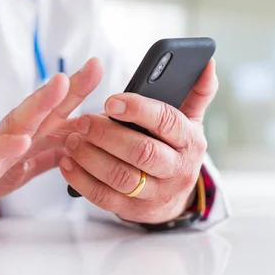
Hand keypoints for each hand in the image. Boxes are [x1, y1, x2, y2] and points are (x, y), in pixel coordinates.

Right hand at [0, 59, 103, 221]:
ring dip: (41, 103)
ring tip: (60, 85)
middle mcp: (12, 134)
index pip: (58, 111)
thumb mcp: (24, 165)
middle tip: (92, 66)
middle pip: (44, 108)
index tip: (99, 66)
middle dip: (69, 87)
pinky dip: (5, 149)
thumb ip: (51, 152)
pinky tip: (20, 141)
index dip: (80, 90)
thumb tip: (80, 141)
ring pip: (19, 122)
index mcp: (27, 135)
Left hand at [59, 60, 217, 223]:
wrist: (174, 196)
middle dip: (109, 135)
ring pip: (122, 177)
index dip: (138, 110)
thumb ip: (197, 91)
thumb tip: (207, 62)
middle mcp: (178, 170)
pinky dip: (83, 181)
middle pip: (143, 152)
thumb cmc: (175, 148)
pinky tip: (67, 164)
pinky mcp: (134, 212)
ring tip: (72, 140)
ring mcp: (156, 194)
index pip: (168, 122)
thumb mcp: (191, 121)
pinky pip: (105, 198)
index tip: (110, 100)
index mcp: (190, 141)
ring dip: (92, 158)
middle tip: (83, 121)